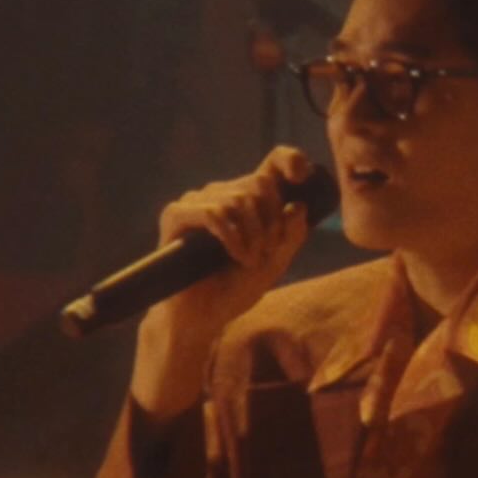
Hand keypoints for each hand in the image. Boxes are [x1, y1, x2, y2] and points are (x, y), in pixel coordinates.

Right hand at [130, 145, 313, 416]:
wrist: (202, 317)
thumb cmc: (235, 290)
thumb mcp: (275, 264)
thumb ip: (291, 237)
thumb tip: (297, 206)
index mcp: (249, 199)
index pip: (273, 162)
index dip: (290, 159)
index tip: (302, 173)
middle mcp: (223, 193)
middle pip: (260, 183)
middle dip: (271, 222)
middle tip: (266, 252)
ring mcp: (198, 202)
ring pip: (239, 198)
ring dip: (252, 235)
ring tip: (249, 261)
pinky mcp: (176, 215)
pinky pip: (214, 212)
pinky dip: (231, 236)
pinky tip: (236, 256)